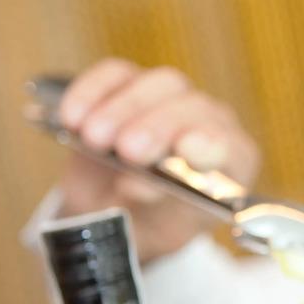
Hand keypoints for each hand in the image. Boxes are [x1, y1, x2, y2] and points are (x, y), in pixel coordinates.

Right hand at [56, 58, 260, 262]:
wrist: (120, 211)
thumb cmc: (152, 222)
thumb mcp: (159, 228)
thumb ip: (157, 207)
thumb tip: (139, 184)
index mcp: (232, 162)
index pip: (230, 145)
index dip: (211, 144)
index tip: (187, 152)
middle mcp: (208, 123)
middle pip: (193, 108)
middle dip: (159, 127)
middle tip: (129, 151)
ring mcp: (172, 99)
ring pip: (159, 85)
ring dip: (125, 108)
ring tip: (94, 138)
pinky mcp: (130, 86)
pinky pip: (116, 75)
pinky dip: (93, 91)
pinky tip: (72, 118)